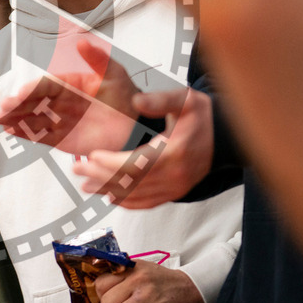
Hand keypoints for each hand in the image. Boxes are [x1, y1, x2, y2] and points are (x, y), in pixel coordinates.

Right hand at [0, 40, 139, 154]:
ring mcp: (60, 120)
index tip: (19, 94)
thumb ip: (97, 59)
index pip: (46, 86)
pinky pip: (41, 135)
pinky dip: (26, 134)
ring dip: (16, 119)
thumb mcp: (114, 74)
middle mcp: (61, 101)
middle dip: (17, 106)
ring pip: (33, 119)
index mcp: (70, 84)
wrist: (137, 127)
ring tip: (0, 121)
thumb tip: (81, 42)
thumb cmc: (127, 98)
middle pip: (34, 102)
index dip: (32, 90)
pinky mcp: (63, 138)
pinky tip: (11, 132)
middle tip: (2, 109)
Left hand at [72, 87, 212, 208]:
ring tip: (86, 184)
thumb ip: (160, 100)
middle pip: (132, 182)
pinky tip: (109, 196)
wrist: (225, 136)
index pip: (137, 165)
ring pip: (137, 195)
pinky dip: (126, 201)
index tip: (91, 156)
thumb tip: (137, 101)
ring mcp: (176, 188)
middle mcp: (175, 176)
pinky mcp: (176, 193)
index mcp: (175, 153)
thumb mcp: (185, 100)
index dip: (111, 163)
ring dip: (109, 190)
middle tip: (77, 168)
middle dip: (101, 176)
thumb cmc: (201, 115)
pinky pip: (147, 202)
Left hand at [96, 260, 205, 302]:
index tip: (109, 298)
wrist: (193, 288)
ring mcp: (147, 297)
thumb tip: (99, 286)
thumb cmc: (164, 281)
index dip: (102, 294)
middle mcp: (137, 280)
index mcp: (131, 268)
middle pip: (106, 302)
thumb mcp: (141, 268)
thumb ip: (121, 273)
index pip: (100, 283)